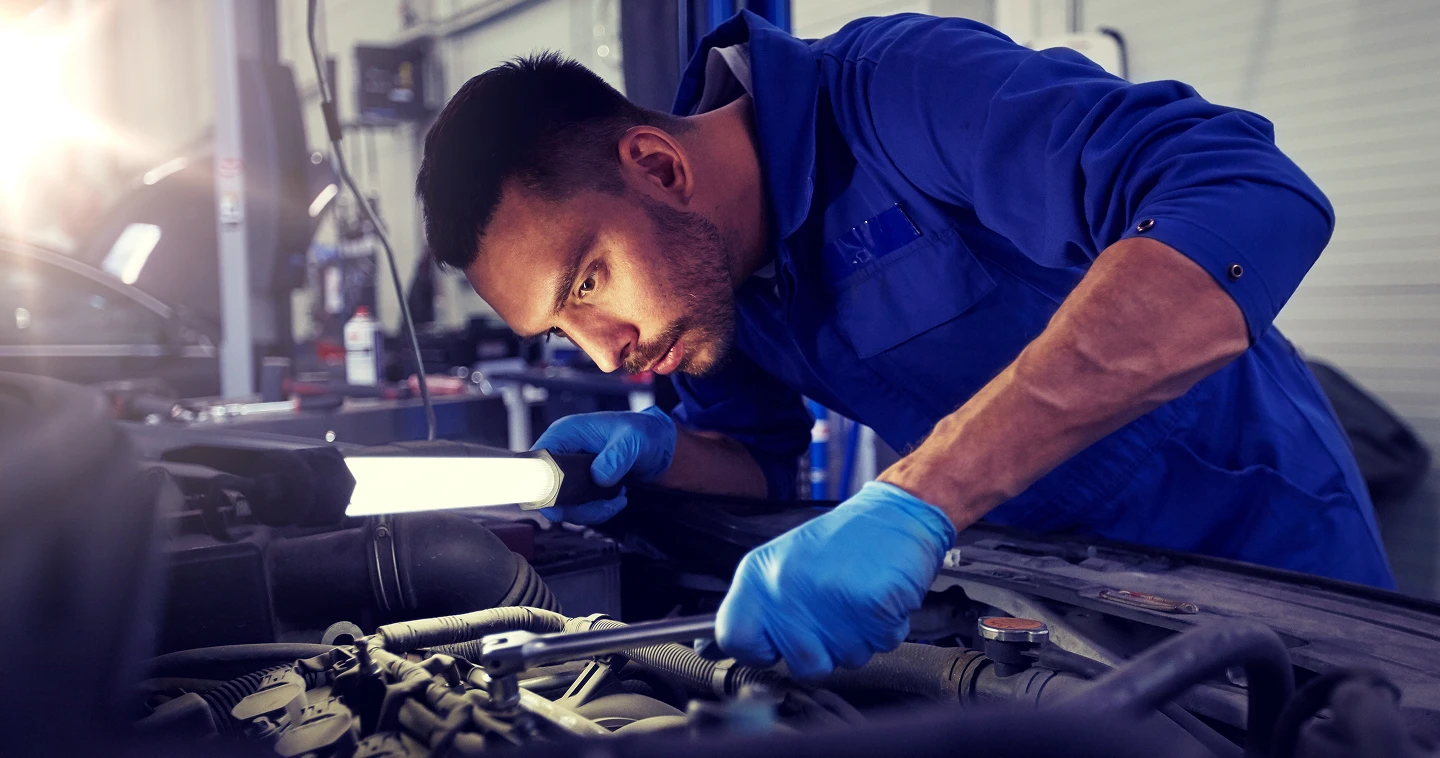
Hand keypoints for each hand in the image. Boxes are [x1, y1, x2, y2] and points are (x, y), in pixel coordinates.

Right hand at [531, 406, 676, 524]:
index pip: (537, 464)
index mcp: (565, 434)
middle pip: (547, 492)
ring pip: (563, 505)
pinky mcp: (581, 485)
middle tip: (602, 506)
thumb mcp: (633, 439)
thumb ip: (617, 456)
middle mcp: (563, 453)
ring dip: (589, 511)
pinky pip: (578, 508)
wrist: (658, 443)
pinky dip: (597, 511)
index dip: (543, 486)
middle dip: (574, 506)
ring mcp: (570, 471)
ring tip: (617, 500)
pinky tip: (617, 500)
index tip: (565, 503)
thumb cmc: (643, 431)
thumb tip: (599, 477)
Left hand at [716, 482, 955, 679]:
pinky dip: (887, 628)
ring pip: (846, 660)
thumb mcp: (781, 565)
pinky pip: (881, 645)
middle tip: (834, 612)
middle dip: (825, 649)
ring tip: (857, 598)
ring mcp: (829, 598)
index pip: (733, 638)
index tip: (774, 643)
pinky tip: (878, 597)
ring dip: (859, 638)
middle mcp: (787, 587)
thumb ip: (753, 608)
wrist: (896, 512)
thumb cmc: (842, 541)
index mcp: (758, 575)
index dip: (758, 650)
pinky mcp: (871, 604)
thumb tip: (712, 648)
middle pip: (802, 664)